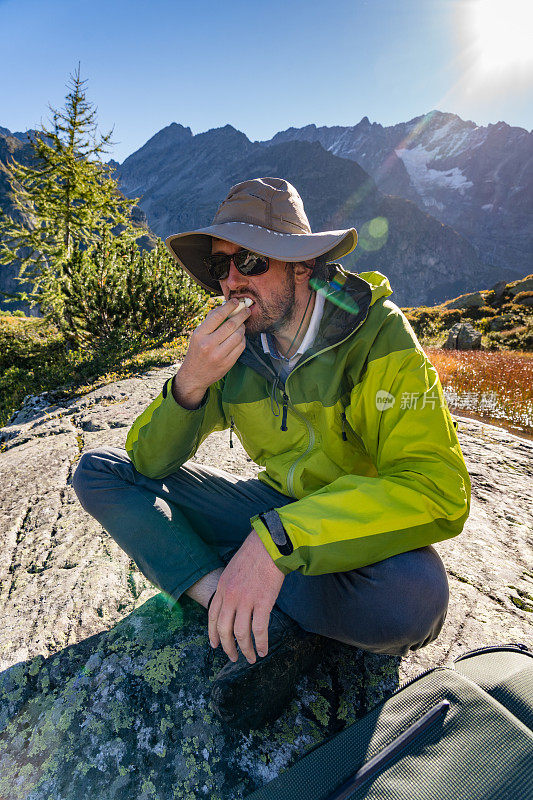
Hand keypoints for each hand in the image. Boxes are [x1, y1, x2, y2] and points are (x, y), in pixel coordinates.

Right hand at [179, 298, 250, 392]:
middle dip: (241, 315)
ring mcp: (219, 355)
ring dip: (243, 328)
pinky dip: (243, 339)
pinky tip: (240, 337)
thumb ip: (210, 322)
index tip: (236, 301)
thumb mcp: (197, 335)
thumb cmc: (197, 352)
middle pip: (231, 325)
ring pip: (238, 336)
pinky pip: (241, 347)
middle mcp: (208, 344)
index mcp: (199, 334)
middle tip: (247, 310)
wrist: (194, 376)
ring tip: (242, 324)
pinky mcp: (227, 363)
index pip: (217, 316)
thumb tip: (225, 306)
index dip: (229, 306)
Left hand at [208, 530, 284, 664]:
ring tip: (250, 658)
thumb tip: (233, 603)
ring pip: (241, 633)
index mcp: (222, 588)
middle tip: (233, 657)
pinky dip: (260, 643)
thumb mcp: (233, 569)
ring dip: (245, 649)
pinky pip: (259, 630)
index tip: (215, 645)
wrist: (269, 545)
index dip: (213, 634)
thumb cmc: (254, 554)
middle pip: (224, 629)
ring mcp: (246, 601)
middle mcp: (231, 597)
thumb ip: (230, 587)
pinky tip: (263, 651)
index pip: (212, 616)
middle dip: (227, 647)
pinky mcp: (263, 603)